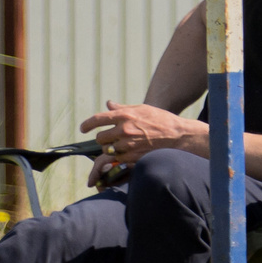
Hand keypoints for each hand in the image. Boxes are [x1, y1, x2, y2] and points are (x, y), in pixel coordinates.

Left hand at [79, 101, 208, 169]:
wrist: (178, 135)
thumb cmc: (161, 119)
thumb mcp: (143, 109)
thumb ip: (122, 108)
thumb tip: (108, 104)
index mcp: (125, 115)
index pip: (97, 119)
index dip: (87, 125)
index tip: (83, 128)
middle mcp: (124, 129)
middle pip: (100, 138)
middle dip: (103, 138)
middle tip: (110, 138)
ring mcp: (128, 144)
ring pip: (107, 149)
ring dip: (111, 148)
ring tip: (122, 145)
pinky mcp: (132, 157)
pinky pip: (117, 158)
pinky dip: (120, 156)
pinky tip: (129, 152)